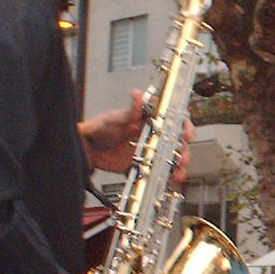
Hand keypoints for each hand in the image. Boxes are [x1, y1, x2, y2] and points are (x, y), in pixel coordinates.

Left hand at [80, 90, 195, 178]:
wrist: (87, 149)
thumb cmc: (101, 128)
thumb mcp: (116, 118)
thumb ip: (130, 110)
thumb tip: (137, 94)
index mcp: (151, 122)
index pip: (175, 122)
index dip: (185, 127)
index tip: (187, 136)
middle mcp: (153, 136)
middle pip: (176, 143)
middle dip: (184, 152)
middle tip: (183, 158)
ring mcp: (149, 152)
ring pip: (170, 159)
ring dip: (177, 167)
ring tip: (177, 174)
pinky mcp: (142, 165)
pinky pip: (156, 172)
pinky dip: (162, 177)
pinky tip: (165, 180)